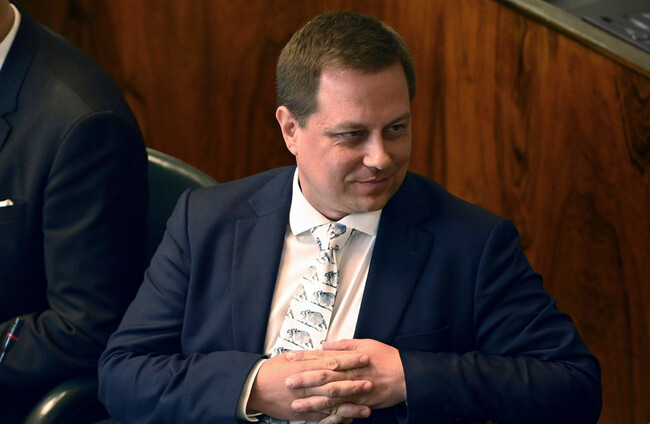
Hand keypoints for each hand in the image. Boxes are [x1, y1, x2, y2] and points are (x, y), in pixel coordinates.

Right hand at [248, 350, 371, 420]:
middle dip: (354, 384)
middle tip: (371, 383)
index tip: (365, 357)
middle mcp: (307, 382)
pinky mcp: (301, 413)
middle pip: (334, 383)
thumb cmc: (271, 370)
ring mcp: (304, 399)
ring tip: (367, 408)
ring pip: (331, 403)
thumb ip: (309, 357)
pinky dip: (336, 419)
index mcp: (305, 365)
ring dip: (349, 406)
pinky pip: (321, 417)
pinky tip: (349, 420)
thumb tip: (325, 351)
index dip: (349, 360)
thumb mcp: (290, 358)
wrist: (253, 388)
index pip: (332, 361)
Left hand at [288, 339, 405, 414]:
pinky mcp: (361, 404)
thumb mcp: (365, 344)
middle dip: (304, 380)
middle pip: (323, 378)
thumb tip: (324, 344)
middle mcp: (349, 375)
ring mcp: (354, 391)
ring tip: (295, 406)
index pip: (322, 357)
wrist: (406, 375)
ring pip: (330, 398)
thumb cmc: (386, 357)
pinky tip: (318, 422)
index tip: (289, 358)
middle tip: (286, 382)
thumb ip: (343, 345)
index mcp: (348, 359)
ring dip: (312, 402)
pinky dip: (331, 419)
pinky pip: (344, 413)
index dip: (305, 358)